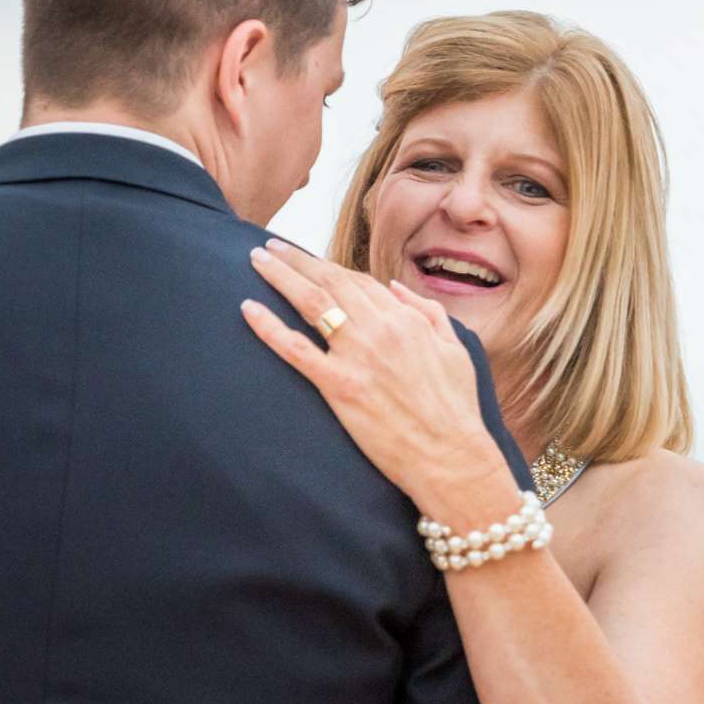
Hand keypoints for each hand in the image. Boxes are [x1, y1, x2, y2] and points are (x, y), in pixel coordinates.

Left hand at [241, 239, 519, 524]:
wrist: (450, 456)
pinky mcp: (339, 387)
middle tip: (270, 248)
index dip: (329, 267)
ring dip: (280, 276)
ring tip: (257, 261)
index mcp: (405, 319)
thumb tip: (396, 287)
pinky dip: (268, 326)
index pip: (359, 281)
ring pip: (311, 303)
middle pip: (330, 281)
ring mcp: (357, 356)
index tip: (308, 262)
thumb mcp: (455, 349)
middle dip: (296, 259)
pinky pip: (295, 350)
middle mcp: (380, 329)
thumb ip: (427, 312)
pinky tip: (248, 309)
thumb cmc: (455, 409)